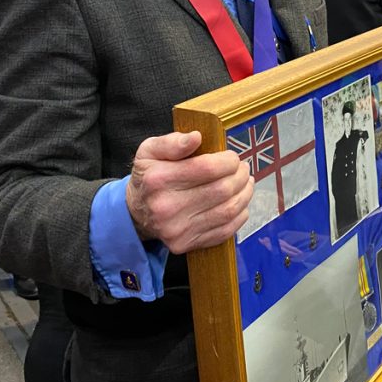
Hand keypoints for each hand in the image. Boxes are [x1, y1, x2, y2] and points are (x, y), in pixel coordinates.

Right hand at [126, 131, 253, 253]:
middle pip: (222, 190)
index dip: (229, 161)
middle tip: (242, 169)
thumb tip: (196, 137)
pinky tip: (239, 202)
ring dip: (244, 194)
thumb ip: (173, 142)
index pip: (207, 168)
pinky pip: (225, 230)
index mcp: (158, 179)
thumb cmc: (149, 177)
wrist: (135, 212)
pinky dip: (239, 215)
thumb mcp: (150, 151)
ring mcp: (176, 229)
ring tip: (246, 182)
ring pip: (228, 211)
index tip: (232, 158)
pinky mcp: (185, 244)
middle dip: (240, 176)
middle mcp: (166, 207)